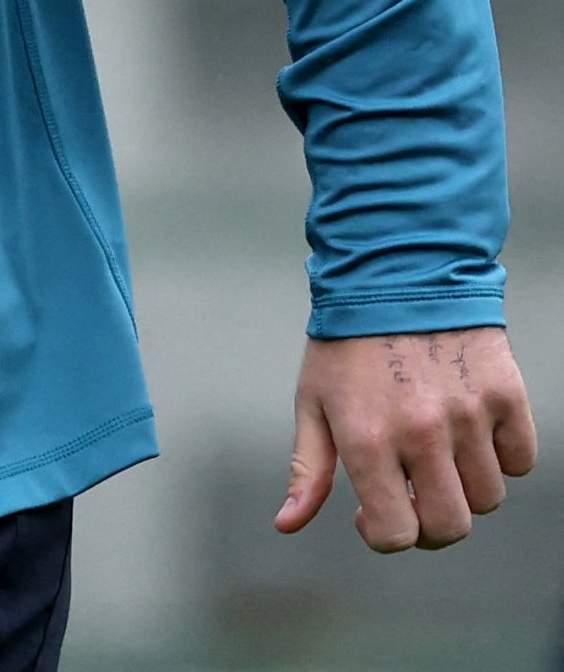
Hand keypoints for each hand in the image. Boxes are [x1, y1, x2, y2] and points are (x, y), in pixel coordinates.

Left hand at [277, 327, 536, 549]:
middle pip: (450, 527)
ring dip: (465, 488)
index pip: (394, 533)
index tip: (374, 513)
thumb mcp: (313, 402)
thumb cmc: (347, 342)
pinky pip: (520, 460)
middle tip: (414, 497)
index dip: (383, 534)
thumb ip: (308, 469)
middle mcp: (421, 433)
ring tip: (439, 455)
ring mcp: (469, 416)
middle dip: (430, 525)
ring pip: (488, 498)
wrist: (396, 275)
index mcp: (367, 439)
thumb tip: (289, 523)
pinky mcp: (506, 396)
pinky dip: (501, 458)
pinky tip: (472, 433)